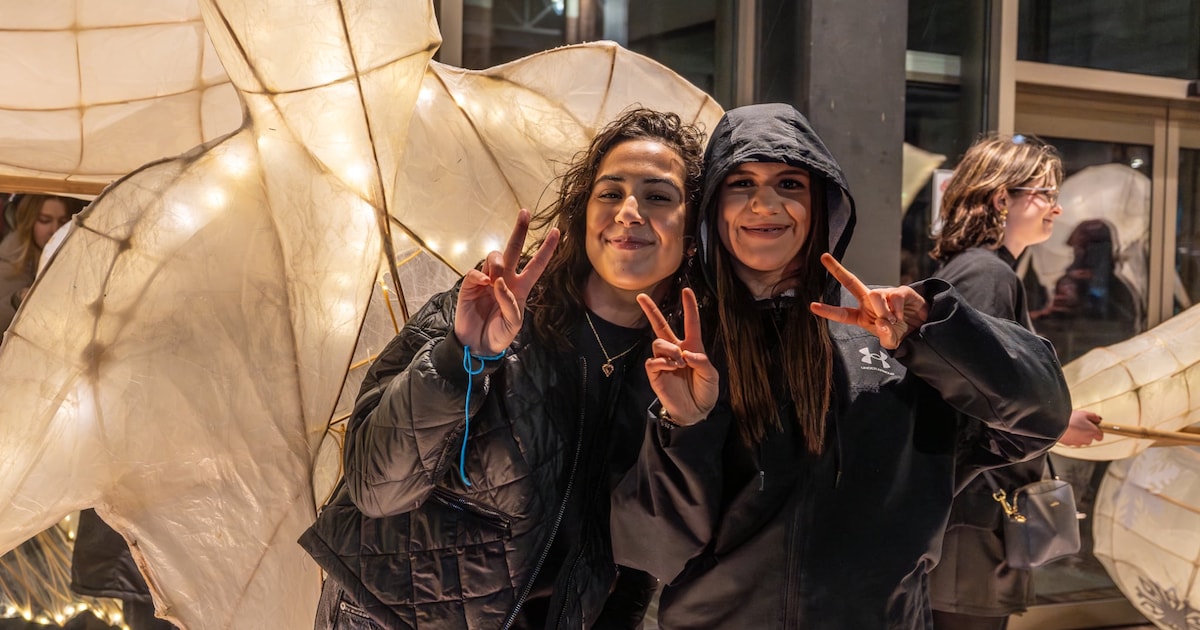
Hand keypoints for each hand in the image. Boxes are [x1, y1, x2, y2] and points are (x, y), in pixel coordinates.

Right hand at [454, 209, 559, 354]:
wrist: (478, 345)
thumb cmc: (499, 335)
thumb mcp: (513, 325)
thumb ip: (510, 305)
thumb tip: (498, 282)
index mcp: (521, 288)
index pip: (536, 265)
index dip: (547, 249)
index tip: (557, 232)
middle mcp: (505, 280)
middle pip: (514, 249)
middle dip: (520, 230)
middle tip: (525, 212)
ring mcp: (487, 281)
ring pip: (495, 257)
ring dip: (497, 261)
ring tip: (496, 277)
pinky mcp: (471, 286)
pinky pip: (476, 272)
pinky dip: (480, 275)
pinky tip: (484, 284)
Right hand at [637, 288, 717, 425]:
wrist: (696, 412)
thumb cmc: (706, 392)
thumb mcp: (711, 376)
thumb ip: (701, 361)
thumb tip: (684, 353)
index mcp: (692, 347)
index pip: (690, 323)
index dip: (689, 307)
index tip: (686, 291)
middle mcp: (676, 351)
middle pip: (660, 326)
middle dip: (650, 311)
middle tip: (641, 296)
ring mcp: (664, 361)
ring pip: (658, 343)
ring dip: (669, 349)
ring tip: (679, 362)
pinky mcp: (655, 373)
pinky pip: (653, 360)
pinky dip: (663, 362)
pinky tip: (671, 368)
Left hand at [809, 253, 927, 348]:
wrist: (922, 328)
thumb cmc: (900, 333)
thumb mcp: (892, 342)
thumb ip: (886, 336)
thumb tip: (883, 323)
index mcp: (862, 316)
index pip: (842, 314)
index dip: (828, 310)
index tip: (812, 306)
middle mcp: (869, 302)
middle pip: (851, 283)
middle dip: (837, 270)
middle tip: (823, 256)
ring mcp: (884, 295)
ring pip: (875, 295)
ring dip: (883, 311)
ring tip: (893, 321)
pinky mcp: (900, 291)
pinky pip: (894, 297)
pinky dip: (897, 309)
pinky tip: (901, 316)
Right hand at [1059, 409, 1103, 446]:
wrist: (1056, 425)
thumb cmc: (1070, 419)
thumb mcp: (1084, 413)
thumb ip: (1094, 417)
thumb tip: (1098, 419)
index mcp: (1093, 432)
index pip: (1100, 436)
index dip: (1097, 430)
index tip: (1093, 426)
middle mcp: (1087, 440)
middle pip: (1090, 438)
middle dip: (1086, 432)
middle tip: (1080, 424)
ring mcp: (1078, 443)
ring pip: (1081, 440)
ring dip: (1078, 434)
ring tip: (1072, 426)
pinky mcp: (1070, 444)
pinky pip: (1073, 441)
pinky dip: (1071, 437)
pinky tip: (1067, 430)